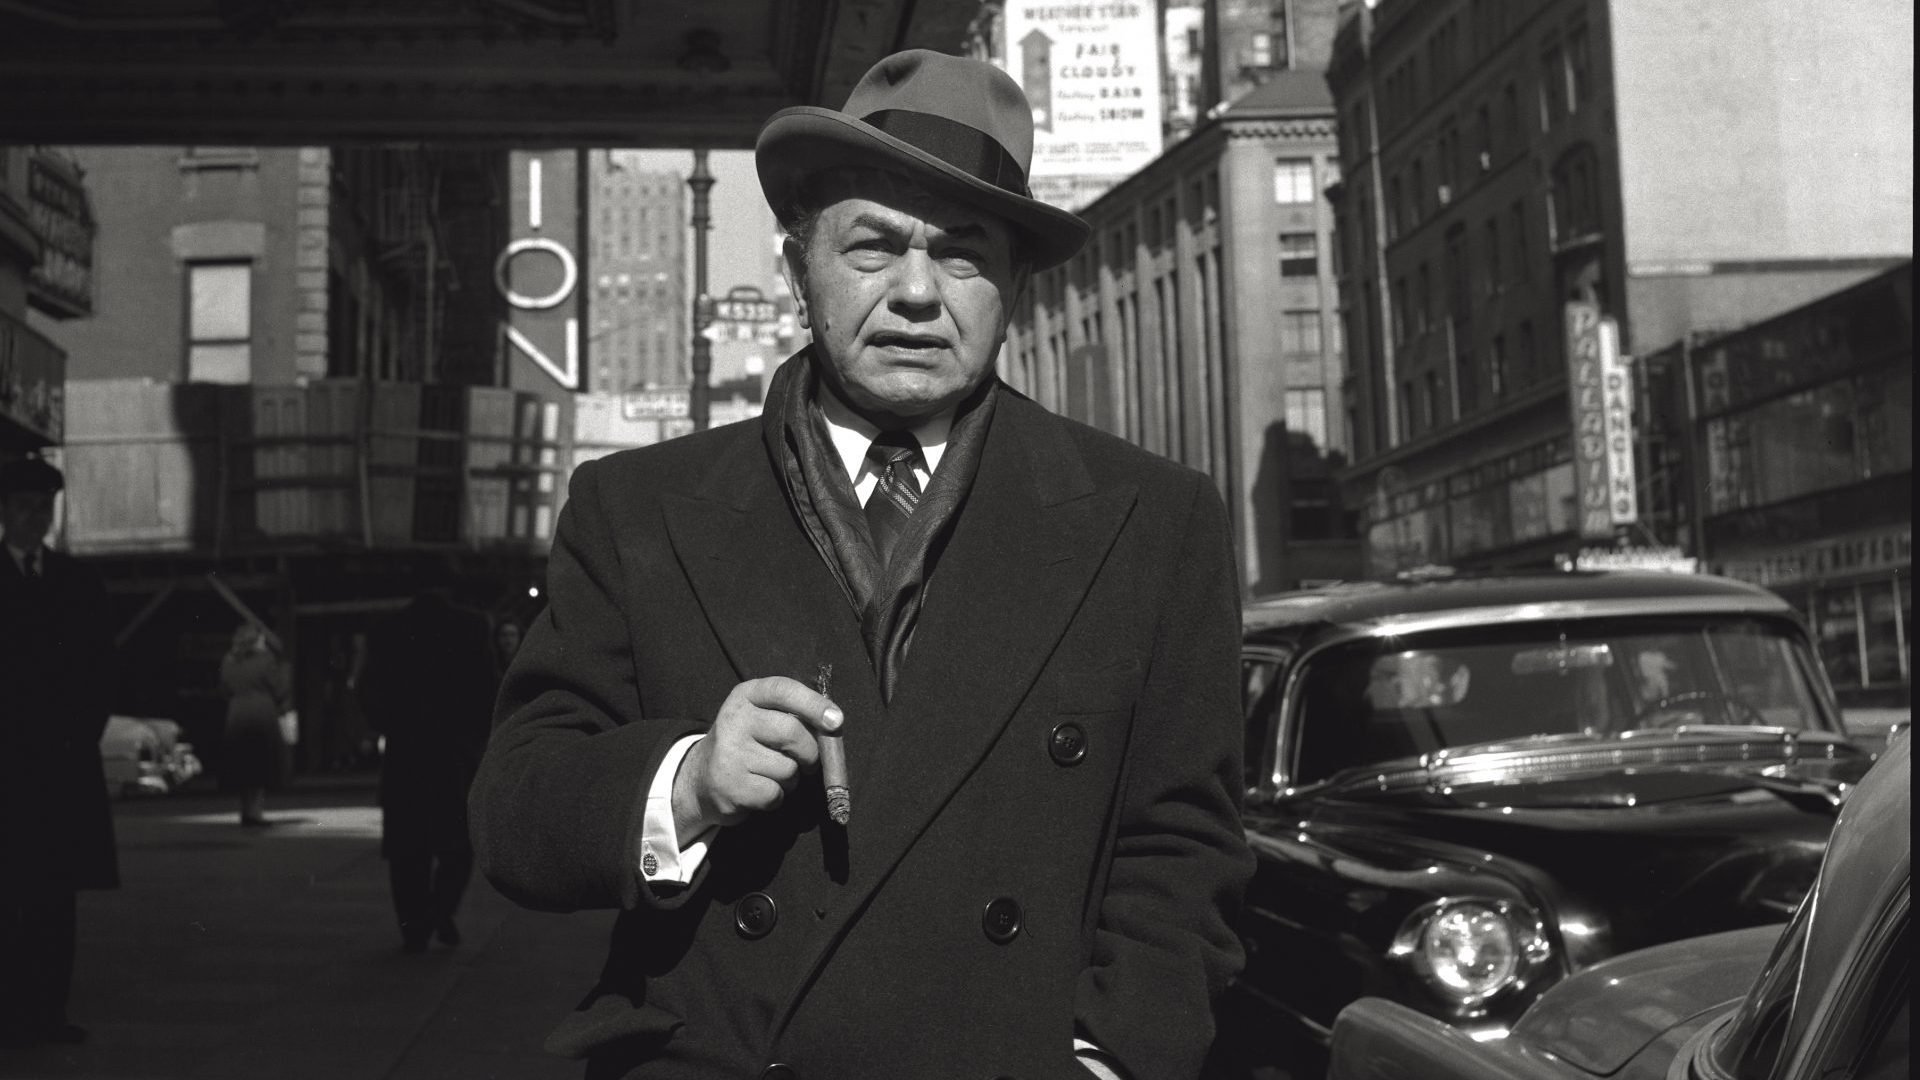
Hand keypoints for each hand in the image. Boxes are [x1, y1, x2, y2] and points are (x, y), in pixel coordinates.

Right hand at [672, 676, 841, 838]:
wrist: (702, 779)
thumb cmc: (748, 744)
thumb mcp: (763, 718)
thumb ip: (795, 716)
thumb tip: (834, 725)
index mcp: (745, 695)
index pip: (783, 690)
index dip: (814, 704)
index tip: (836, 721)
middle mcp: (733, 719)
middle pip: (792, 733)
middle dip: (810, 752)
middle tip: (808, 761)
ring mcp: (729, 753)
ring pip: (788, 768)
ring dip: (791, 779)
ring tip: (772, 774)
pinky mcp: (730, 785)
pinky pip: (775, 793)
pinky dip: (776, 797)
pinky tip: (760, 789)